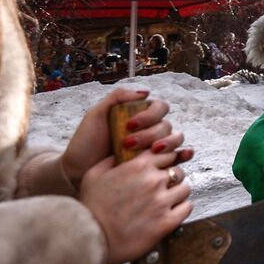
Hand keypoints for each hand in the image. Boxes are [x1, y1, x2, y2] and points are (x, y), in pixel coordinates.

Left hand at [62, 88, 177, 188]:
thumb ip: (117, 97)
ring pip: (175, 139)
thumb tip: (145, 93)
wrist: (78, 171)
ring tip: (151, 153)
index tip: (130, 125)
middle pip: (166, 126)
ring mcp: (154, 148)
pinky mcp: (156, 165)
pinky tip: (183, 155)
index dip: (149, 115)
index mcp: (139, 115)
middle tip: (128, 144)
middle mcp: (150, 130)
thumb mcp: (96, 114)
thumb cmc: (86, 143)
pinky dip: (184, 154)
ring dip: (167, 144)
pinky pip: (177, 157)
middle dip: (150, 134)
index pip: (159, 108)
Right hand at [80, 150, 192, 263]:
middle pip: (177, 170)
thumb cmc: (90, 207)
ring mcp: (162, 201)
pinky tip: (171, 212)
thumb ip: (112, 159)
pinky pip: (187, 207)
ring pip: (184, 188)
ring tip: (166, 200)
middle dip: (170, 177)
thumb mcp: (94, 174)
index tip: (159, 168)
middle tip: (161, 187)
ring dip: (177, 192)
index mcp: (138, 166)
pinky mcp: (167, 222)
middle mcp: (154, 180)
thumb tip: (123, 152)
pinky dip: (181, 208)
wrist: (90, 238)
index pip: (166, 153)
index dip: (163, 160)